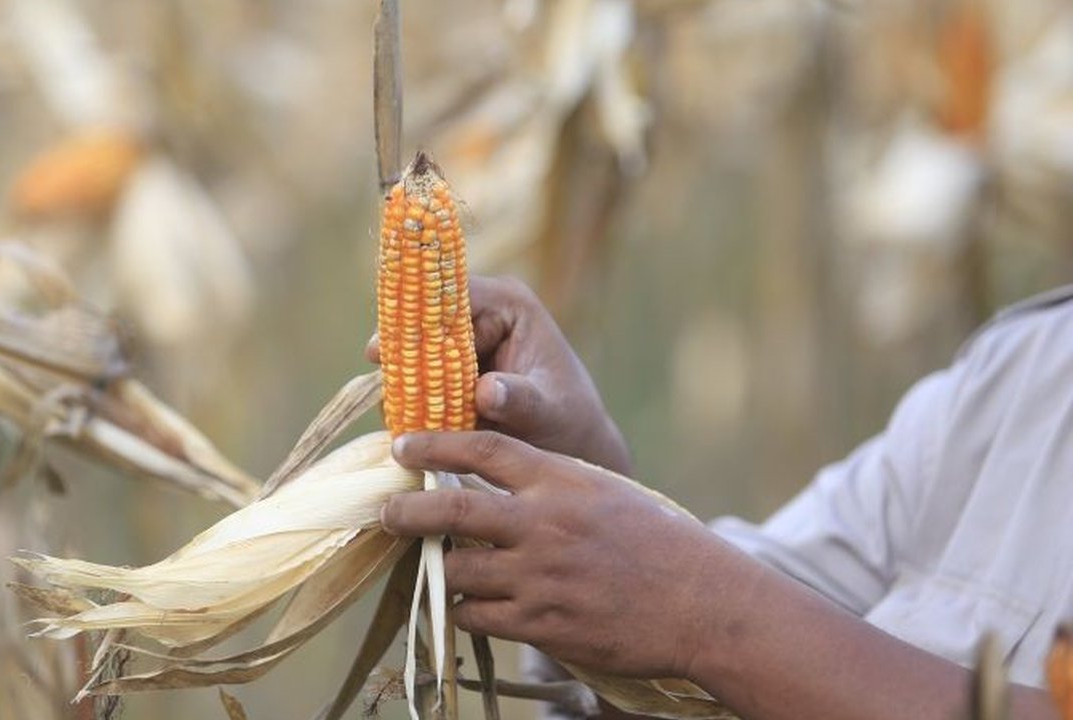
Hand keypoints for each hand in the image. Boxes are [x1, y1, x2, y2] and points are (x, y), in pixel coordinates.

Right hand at [368, 276, 632, 475]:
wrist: (570, 446)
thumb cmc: (568, 422)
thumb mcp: (548, 413)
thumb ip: (520, 399)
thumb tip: (487, 390)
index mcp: (508, 305)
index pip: (451, 292)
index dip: (413, 314)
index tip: (382, 348)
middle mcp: (480, 314)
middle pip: (424, 319)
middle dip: (400, 350)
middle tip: (377, 382)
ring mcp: (461, 341)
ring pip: (415, 349)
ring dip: (402, 378)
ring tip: (394, 410)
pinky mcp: (449, 367)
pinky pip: (417, 376)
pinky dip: (409, 397)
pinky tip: (404, 420)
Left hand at [381, 430, 746, 679]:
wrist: (701, 602)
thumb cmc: (655, 541)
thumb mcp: (603, 492)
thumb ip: (547, 484)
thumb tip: (486, 481)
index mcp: (561, 480)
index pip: (483, 449)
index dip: (434, 443)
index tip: (402, 445)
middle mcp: (544, 524)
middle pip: (452, 511)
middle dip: (407, 511)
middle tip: (386, 511)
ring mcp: (540, 577)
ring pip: (456, 570)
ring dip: (436, 568)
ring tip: (427, 563)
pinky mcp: (542, 624)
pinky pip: (476, 617)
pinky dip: (462, 609)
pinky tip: (463, 604)